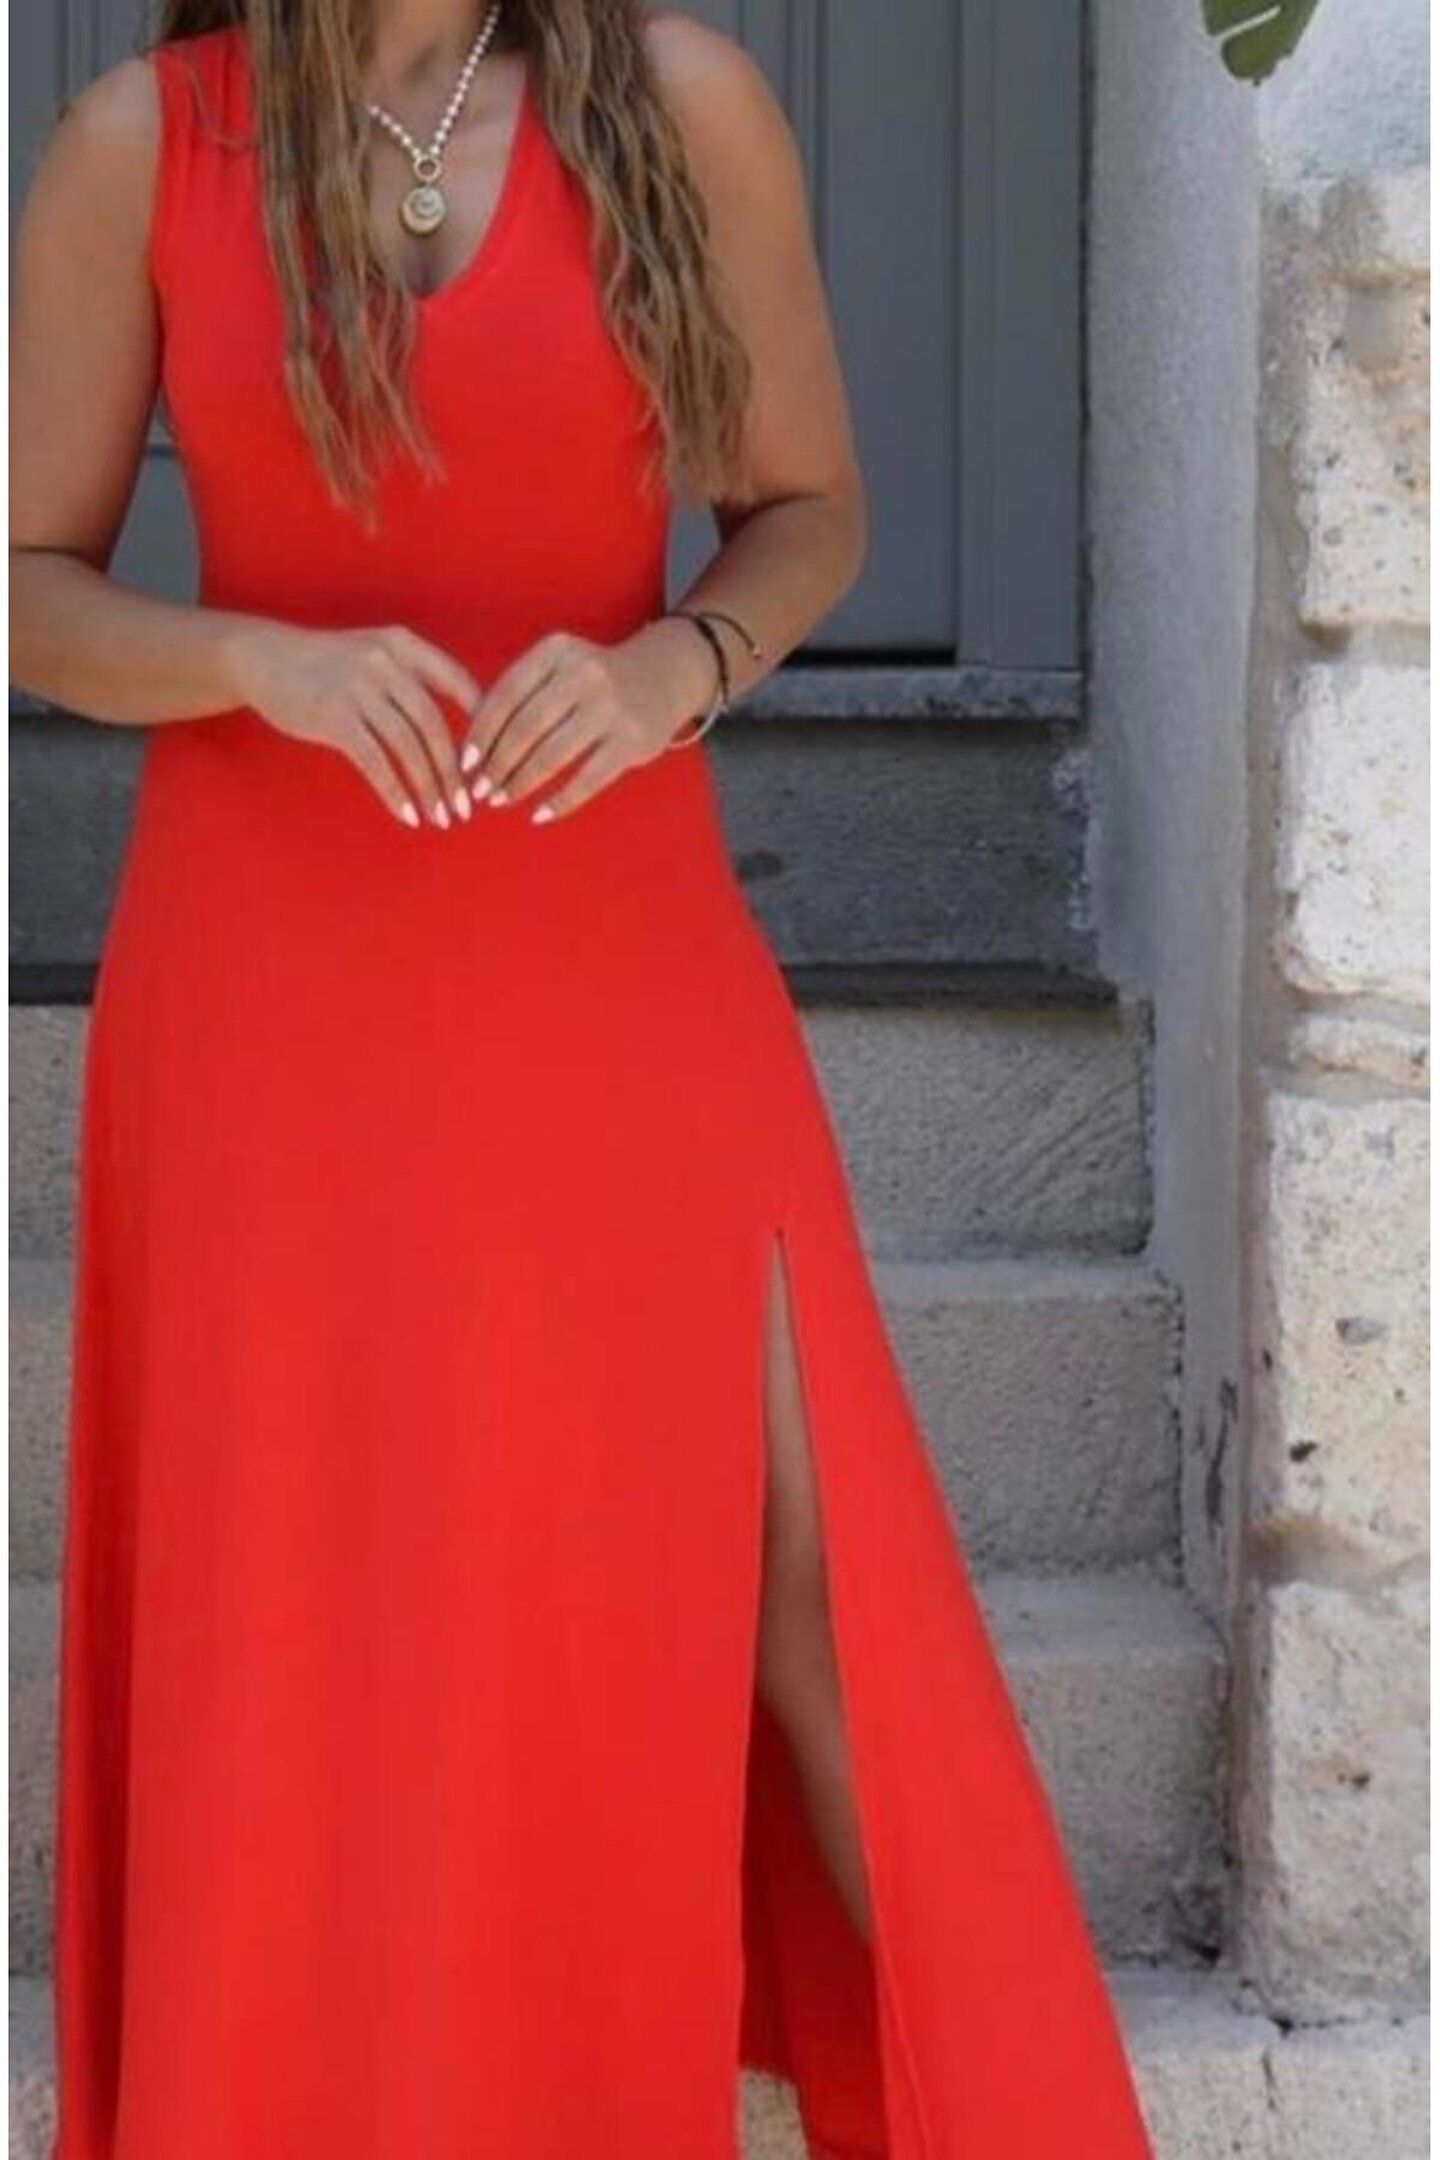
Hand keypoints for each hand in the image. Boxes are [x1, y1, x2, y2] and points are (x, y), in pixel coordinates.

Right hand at [225, 620, 481, 829]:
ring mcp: (359, 689)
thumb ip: (414, 683)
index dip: (480, 726)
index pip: (459, 684)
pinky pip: (375, 761)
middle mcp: (386, 662)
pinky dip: (396, 792)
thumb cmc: (329, 667)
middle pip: (434, 724)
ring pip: (408, 746)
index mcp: (405, 646)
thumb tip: (462, 733)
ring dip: (428, 787)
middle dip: (454, 772)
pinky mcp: (335, 717)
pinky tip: (408, 814)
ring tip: (441, 817)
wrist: (265, 659)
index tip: (490, 763)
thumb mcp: (376, 657)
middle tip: (466, 806)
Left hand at [459, 620, 718, 822]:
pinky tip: (540, 815)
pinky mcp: (632, 740)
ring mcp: (611, 707)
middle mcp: (584, 673)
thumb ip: (521, 694)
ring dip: (521, 782)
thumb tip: (474, 749)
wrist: (665, 675)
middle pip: (526, 726)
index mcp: (557, 650)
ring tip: (502, 799)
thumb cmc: (592, 680)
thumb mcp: (558, 667)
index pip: (506, 694)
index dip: (482, 732)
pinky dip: (560, 802)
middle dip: (497, 763)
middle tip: (479, 789)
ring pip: (552, 754)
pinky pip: (588, 779)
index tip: (465, 763)